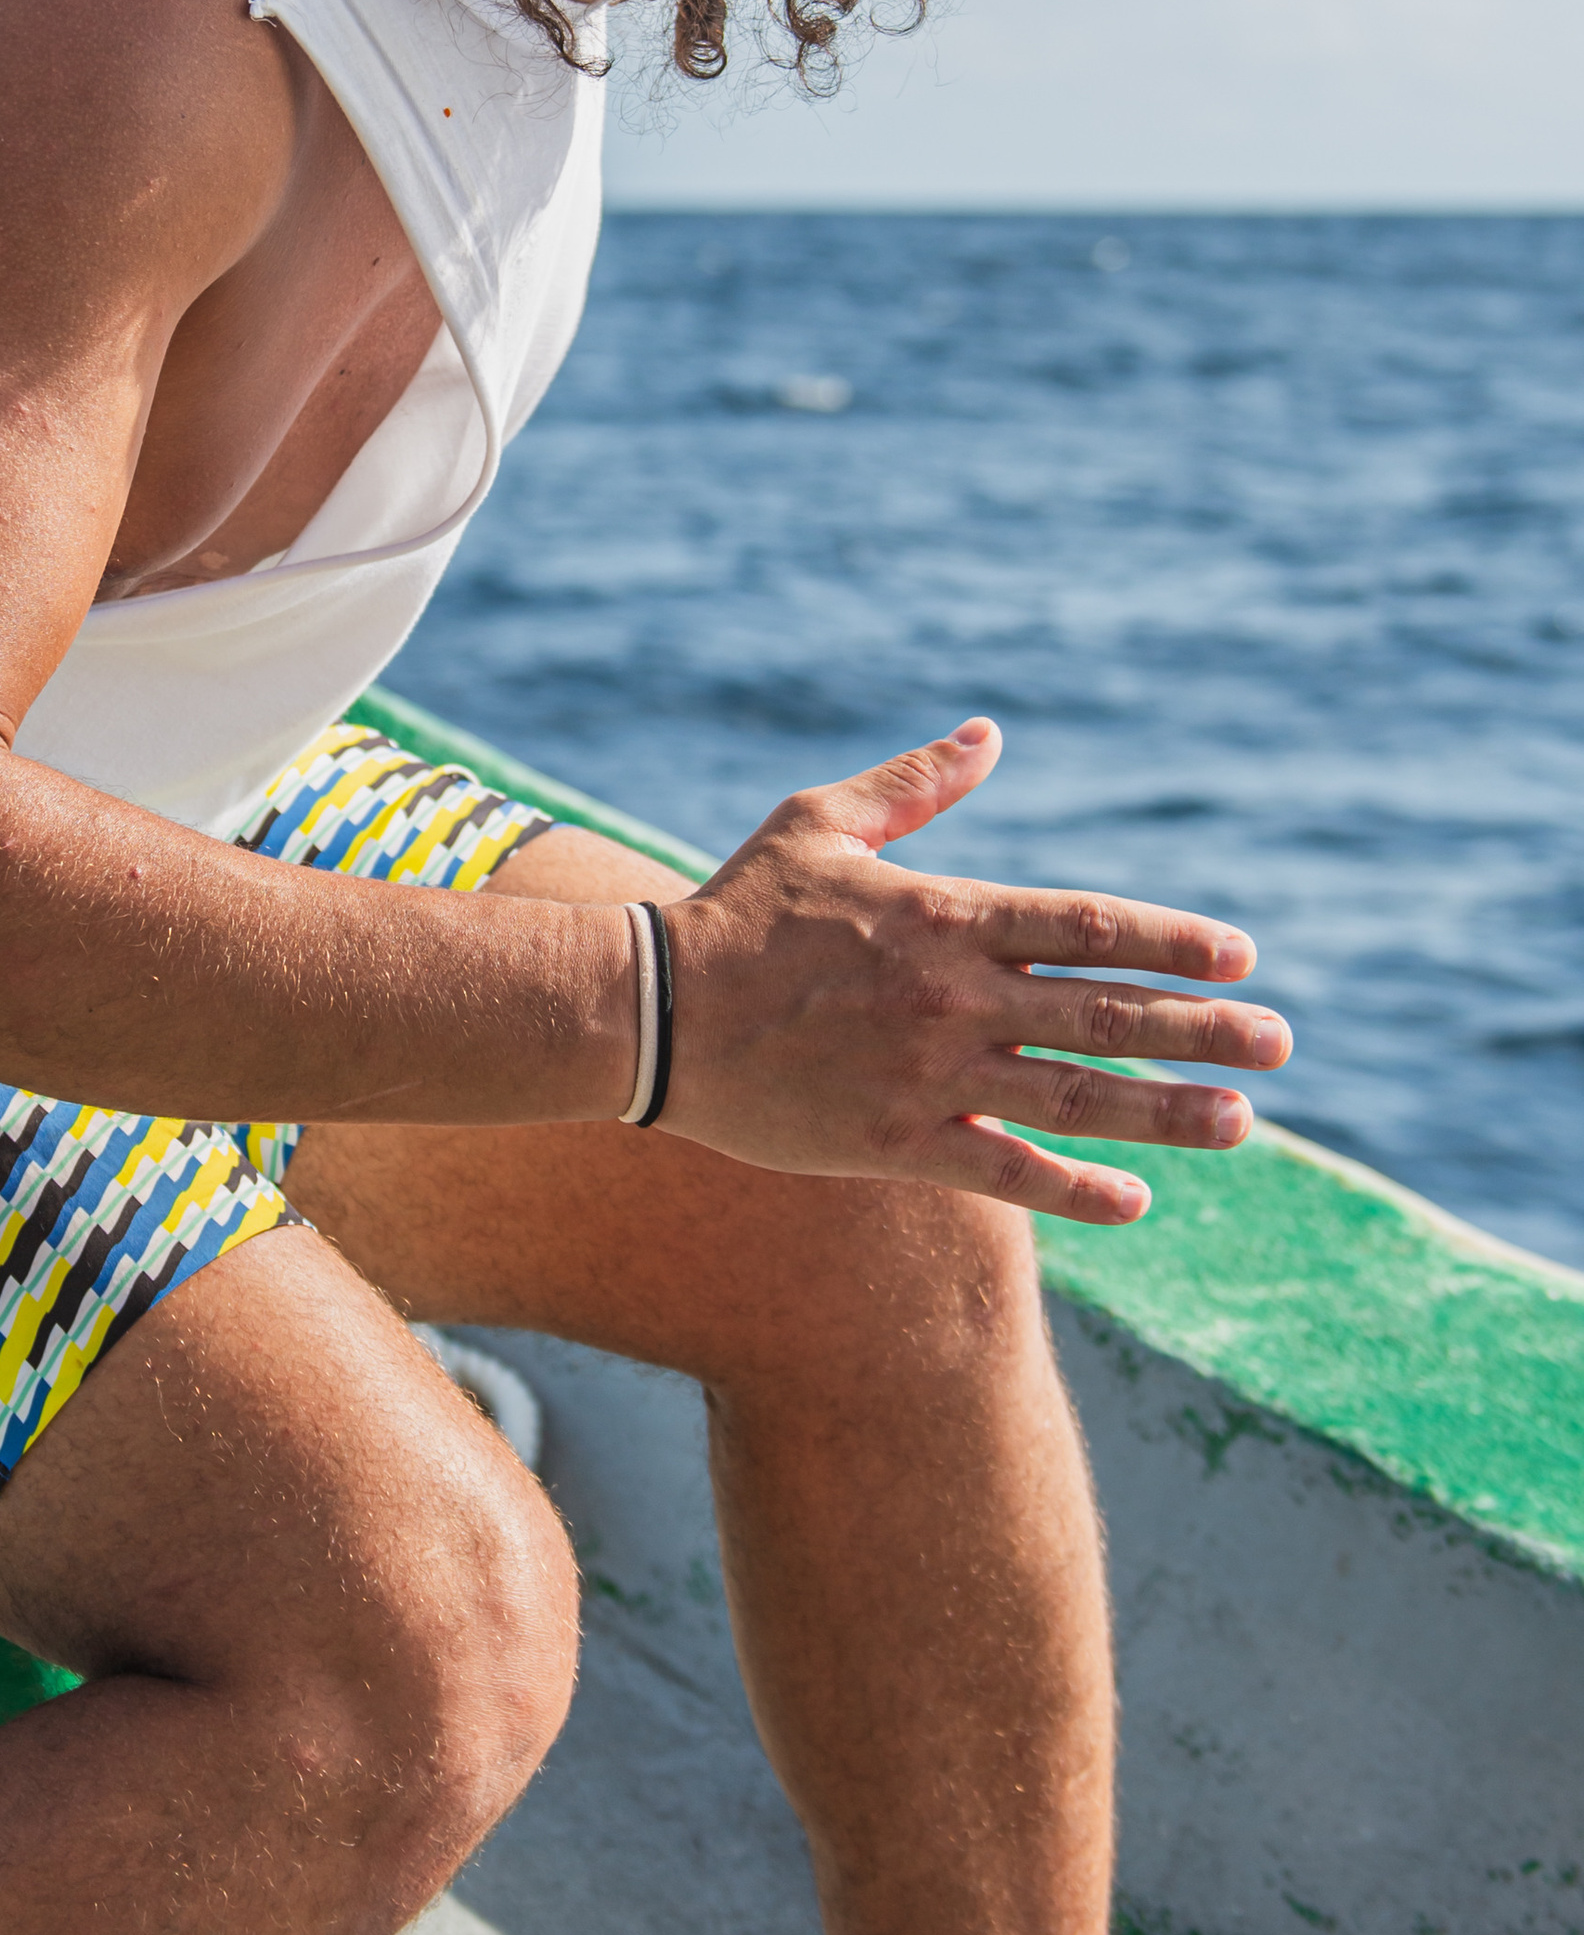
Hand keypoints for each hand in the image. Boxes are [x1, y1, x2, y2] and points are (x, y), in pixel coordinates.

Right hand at [662, 721, 1289, 1223]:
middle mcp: (953, 995)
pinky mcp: (898, 1140)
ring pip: (1076, 1098)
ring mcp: (931, 1073)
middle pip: (1105, 1012)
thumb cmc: (740, 907)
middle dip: (1201, 1028)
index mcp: (944, 913)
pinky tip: (1135, 1200)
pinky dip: (1076, 1191)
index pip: (1089, 924)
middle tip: (1279, 1043)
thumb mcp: (823, 821)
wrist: (655, 1012)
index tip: (1241, 957)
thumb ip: (916, 785)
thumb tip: (989, 733)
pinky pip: (1007, 1172)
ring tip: (1241, 1121)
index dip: (1174, 941)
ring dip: (1165, 1111)